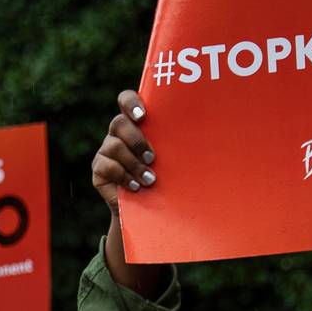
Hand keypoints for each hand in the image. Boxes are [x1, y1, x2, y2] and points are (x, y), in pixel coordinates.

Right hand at [90, 91, 163, 296]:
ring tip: (149, 179)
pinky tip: (135, 187)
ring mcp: (105, 151)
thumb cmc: (168, 178)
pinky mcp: (98, 170)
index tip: (144, 116)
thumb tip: (213, 129)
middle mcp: (118, 134)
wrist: (150, 210)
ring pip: (114, 146)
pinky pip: (107, 166)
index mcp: (136, 124)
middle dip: (137, 140)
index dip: (131, 102)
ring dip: (134, 164)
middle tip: (153, 158)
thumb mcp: (174, 158)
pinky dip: (123, 176)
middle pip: (118, 123)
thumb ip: (178, 142)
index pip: (126, 100)